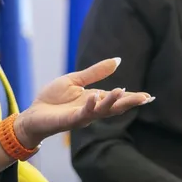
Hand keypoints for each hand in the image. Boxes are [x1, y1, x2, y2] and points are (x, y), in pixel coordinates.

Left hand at [15, 58, 153, 147]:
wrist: (33, 114)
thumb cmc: (53, 99)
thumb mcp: (75, 80)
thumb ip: (96, 73)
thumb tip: (118, 60)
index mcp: (95, 100)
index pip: (117, 99)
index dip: (133, 98)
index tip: (149, 96)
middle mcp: (91, 110)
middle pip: (114, 107)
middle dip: (129, 103)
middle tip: (145, 98)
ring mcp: (81, 117)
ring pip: (101, 111)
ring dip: (111, 102)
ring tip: (122, 91)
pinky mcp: (69, 120)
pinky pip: (82, 114)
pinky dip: (89, 106)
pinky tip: (94, 98)